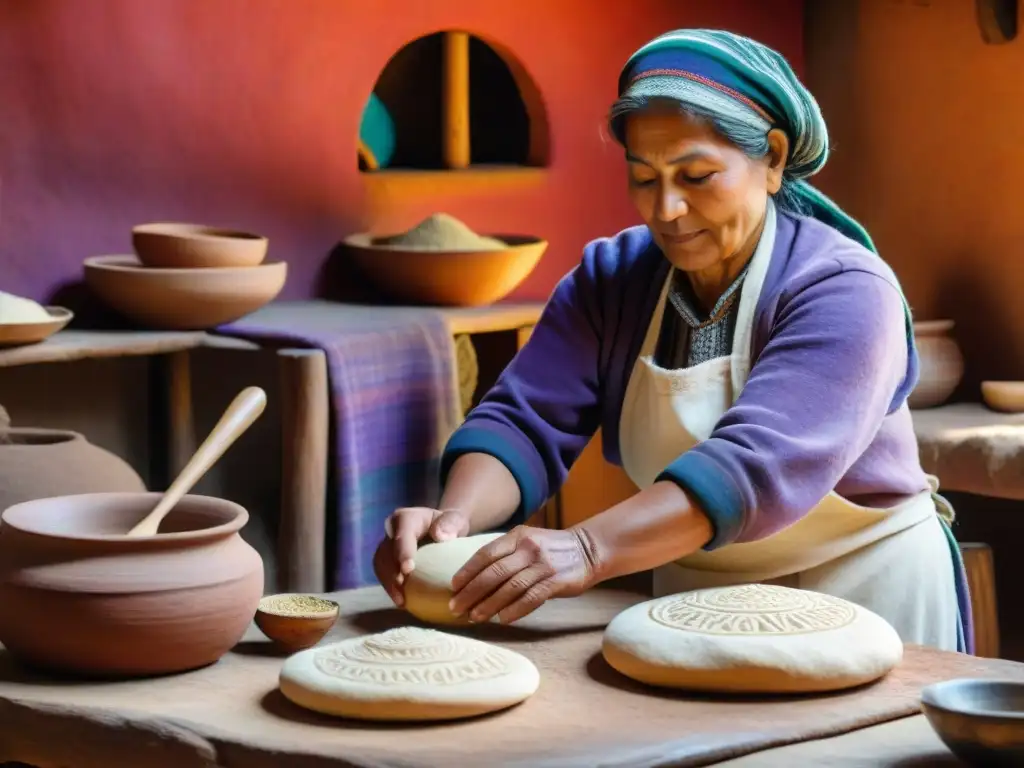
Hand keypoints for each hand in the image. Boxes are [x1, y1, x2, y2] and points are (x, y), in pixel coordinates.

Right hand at [372, 506, 470, 606]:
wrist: (442, 529)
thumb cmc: (450, 524)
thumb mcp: (456, 520)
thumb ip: (451, 523)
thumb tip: (441, 536)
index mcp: (406, 518)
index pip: (402, 534)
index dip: (403, 551)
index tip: (408, 570)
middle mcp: (392, 531)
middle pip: (386, 551)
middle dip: (391, 571)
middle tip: (401, 588)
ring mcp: (387, 546)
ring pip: (380, 565)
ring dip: (388, 584)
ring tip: (401, 601)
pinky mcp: (387, 561)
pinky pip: (384, 575)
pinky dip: (391, 589)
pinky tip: (403, 602)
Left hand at [449, 526, 597, 623]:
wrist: (588, 549)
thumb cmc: (550, 549)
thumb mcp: (527, 541)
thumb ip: (505, 554)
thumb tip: (474, 578)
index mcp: (517, 536)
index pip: (485, 554)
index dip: (467, 572)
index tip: (452, 588)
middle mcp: (528, 548)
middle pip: (493, 573)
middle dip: (471, 592)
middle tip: (456, 608)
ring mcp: (543, 565)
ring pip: (509, 587)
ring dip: (489, 605)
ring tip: (474, 617)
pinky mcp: (556, 581)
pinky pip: (531, 598)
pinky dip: (514, 609)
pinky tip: (502, 619)